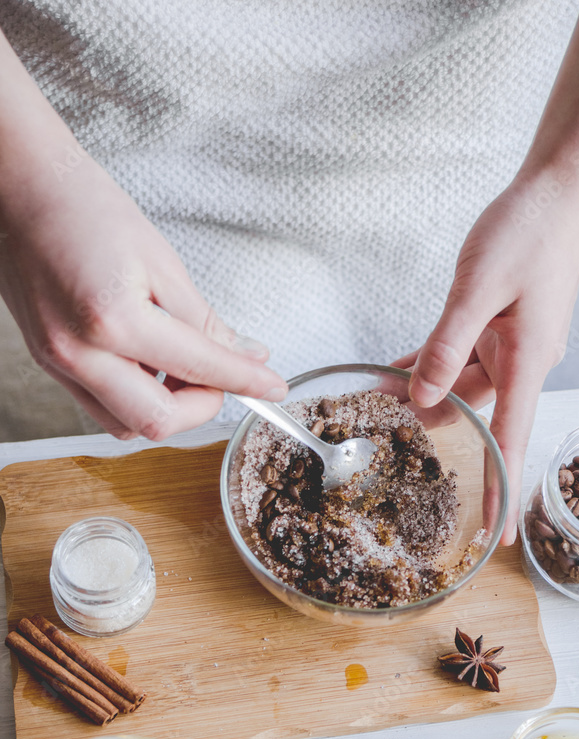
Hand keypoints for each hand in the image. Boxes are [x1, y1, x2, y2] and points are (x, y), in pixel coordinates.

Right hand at [0, 151, 287, 439]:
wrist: (22, 192)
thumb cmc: (85, 210)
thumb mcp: (161, 261)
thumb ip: (203, 321)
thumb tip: (244, 354)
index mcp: (113, 319)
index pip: (198, 367)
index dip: (244, 380)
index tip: (272, 387)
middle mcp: (79, 353)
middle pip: (157, 421)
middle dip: (202, 408)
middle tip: (221, 379)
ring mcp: (59, 364)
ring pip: (126, 426)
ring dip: (165, 409)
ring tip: (181, 370)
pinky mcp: (50, 365)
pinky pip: (101, 408)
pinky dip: (135, 400)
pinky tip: (148, 367)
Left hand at [396, 176, 578, 542]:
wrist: (555, 190)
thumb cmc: (527, 233)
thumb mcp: (478, 288)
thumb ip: (446, 345)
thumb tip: (423, 397)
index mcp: (526, 362)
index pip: (512, 441)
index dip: (502, 489)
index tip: (498, 536)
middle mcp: (521, 362)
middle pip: (473, 412)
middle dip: (430, 424)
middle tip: (380, 431)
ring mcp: (510, 344)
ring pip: (459, 383)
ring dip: (421, 389)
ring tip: (375, 393)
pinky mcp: (498, 326)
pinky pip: (460, 355)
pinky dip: (431, 362)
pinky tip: (398, 368)